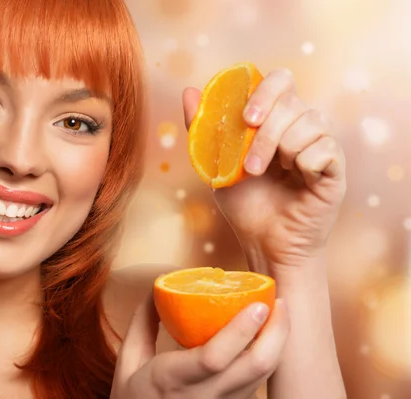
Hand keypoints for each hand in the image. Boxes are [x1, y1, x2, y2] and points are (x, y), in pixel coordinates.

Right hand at [110, 295, 289, 398]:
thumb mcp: (127, 362)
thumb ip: (142, 322)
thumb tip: (158, 286)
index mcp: (172, 379)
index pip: (214, 358)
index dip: (241, 330)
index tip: (257, 304)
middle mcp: (203, 397)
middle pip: (255, 367)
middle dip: (276, 332)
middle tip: (279, 302)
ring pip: (263, 377)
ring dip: (277, 343)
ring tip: (278, 314)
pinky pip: (257, 382)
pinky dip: (268, 357)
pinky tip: (266, 337)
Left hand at [182, 69, 346, 271]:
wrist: (263, 242)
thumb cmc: (244, 202)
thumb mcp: (216, 163)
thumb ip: (203, 128)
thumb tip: (190, 91)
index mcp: (275, 119)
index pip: (281, 80)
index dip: (265, 91)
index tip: (246, 118)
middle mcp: (301, 126)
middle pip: (293, 102)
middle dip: (265, 134)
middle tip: (250, 166)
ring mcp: (322, 144)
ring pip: (312, 122)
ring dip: (283, 150)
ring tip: (271, 175)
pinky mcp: (336, 167)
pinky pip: (327, 148)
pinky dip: (306, 164)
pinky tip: (298, 180)